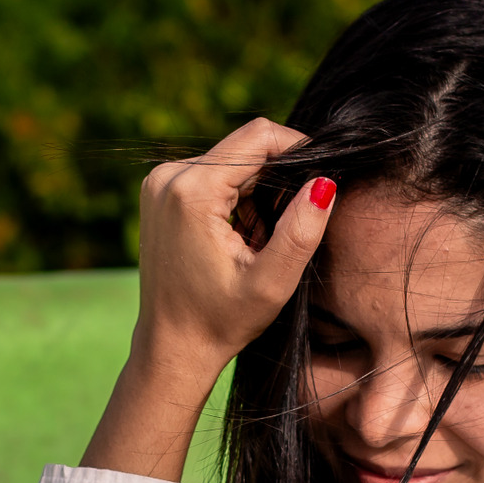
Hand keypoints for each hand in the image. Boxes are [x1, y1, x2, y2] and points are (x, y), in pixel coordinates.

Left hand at [81, 118, 334, 480]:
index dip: (298, 150)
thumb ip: (301, 231)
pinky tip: (235, 238)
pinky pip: (211, 173)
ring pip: (230, 160)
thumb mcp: (271, 283)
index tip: (317, 185)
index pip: (259, 136)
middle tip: (275, 235)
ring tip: (254, 243)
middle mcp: (168, 175)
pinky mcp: (159, 191)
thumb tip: (326, 181)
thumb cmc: (220, 322)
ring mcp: (158, 181)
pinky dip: (234, 197)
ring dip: (255, 192)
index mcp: (192, 190)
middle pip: (245, 148)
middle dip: (274, 182)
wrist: (172, 346)